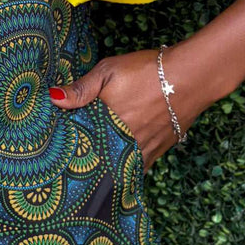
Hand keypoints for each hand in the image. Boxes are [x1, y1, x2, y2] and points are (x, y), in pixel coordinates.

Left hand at [48, 43, 209, 169]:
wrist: (192, 76)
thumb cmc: (147, 70)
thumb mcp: (109, 71)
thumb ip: (82, 89)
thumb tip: (53, 98)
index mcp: (109, 124)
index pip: (83, 145)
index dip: (71, 150)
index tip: (59, 153)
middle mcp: (126, 142)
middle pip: (101, 161)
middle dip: (88, 164)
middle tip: (73, 168)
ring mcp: (144, 148)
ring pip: (121, 167)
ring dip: (109, 168)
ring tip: (94, 173)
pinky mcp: (160, 150)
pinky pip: (140, 167)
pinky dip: (129, 169)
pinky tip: (120, 169)